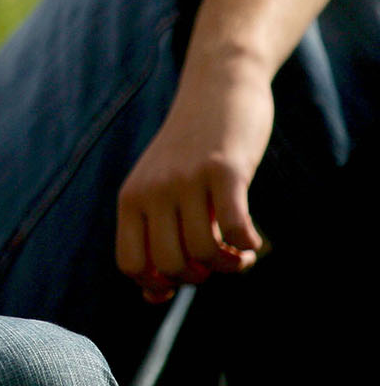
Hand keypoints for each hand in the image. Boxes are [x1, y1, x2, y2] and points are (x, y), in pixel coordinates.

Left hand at [114, 65, 273, 302]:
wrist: (216, 87)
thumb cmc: (191, 151)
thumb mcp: (160, 191)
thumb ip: (154, 238)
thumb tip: (152, 299)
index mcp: (131, 198)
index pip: (132, 266)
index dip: (162, 283)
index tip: (189, 273)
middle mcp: (152, 190)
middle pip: (171, 266)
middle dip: (201, 277)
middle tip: (219, 259)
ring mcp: (187, 179)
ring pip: (205, 253)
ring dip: (232, 264)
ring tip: (240, 250)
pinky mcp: (224, 168)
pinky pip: (236, 228)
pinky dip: (250, 245)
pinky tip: (254, 240)